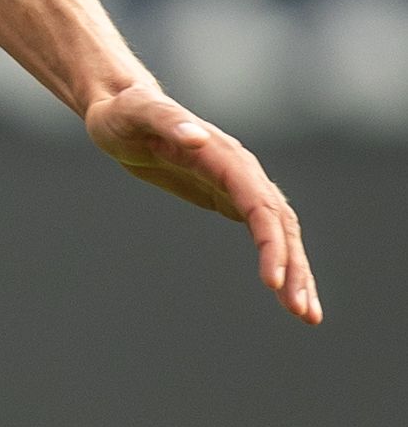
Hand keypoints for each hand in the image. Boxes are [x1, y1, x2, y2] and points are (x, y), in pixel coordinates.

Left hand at [85, 84, 319, 322]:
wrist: (120, 111)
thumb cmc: (125, 112)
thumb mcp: (138, 112)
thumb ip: (168, 121)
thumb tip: (198, 137)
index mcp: (225, 155)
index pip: (259, 204)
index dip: (270, 243)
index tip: (273, 281)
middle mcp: (242, 170)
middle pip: (280, 225)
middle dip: (294, 268)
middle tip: (302, 313)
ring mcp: (239, 184)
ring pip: (280, 232)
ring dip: (297, 272)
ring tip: (306, 315)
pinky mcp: (228, 196)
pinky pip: (264, 232)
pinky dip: (278, 261)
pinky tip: (284, 290)